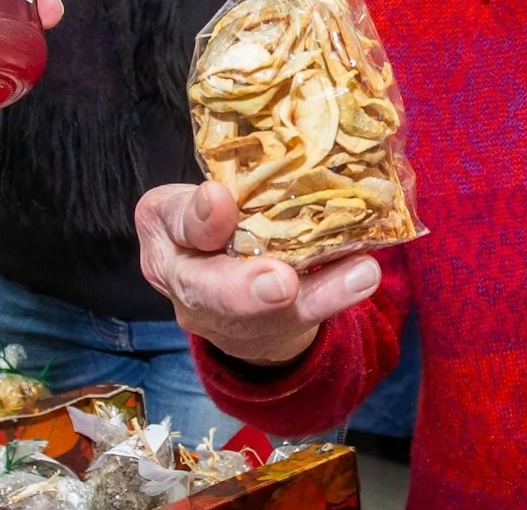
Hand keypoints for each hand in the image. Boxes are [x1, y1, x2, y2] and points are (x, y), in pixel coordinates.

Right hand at [135, 181, 382, 366]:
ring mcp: (227, 318)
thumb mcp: (194, 201)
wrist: (230, 284)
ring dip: (316, 296)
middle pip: (211, 293)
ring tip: (358, 274)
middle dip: (247, 290)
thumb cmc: (211, 227)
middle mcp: (187, 286)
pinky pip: (302, 318)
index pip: (174, 225)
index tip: (220, 201)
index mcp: (164, 238)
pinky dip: (336, 295)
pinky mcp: (268, 330)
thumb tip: (215, 196)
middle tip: (281, 283)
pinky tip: (363, 276)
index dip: (197, 220)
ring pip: (269, 316)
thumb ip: (202, 201)